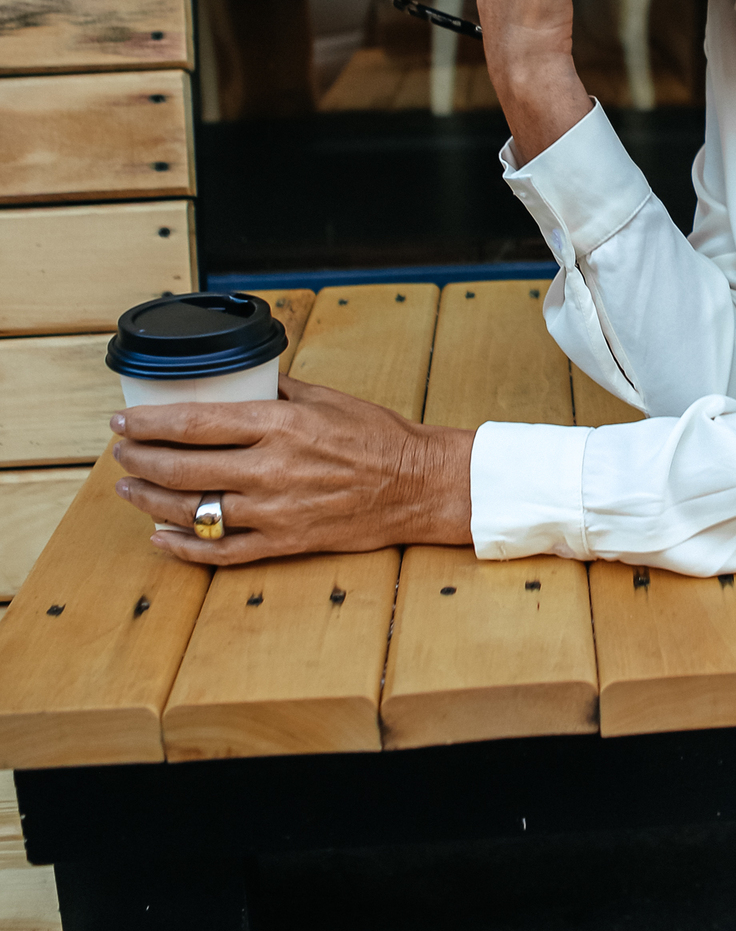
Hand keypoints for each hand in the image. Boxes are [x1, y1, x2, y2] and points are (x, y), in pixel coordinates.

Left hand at [110, 375, 474, 564]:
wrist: (417, 484)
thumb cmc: (378, 437)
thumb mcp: (325, 397)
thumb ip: (276, 389)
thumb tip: (240, 379)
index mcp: (278, 426)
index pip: (193, 424)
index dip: (149, 424)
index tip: (123, 422)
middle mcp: (270, 470)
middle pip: (181, 469)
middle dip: (140, 461)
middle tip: (122, 454)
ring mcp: (275, 511)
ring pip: (193, 511)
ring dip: (151, 501)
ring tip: (131, 490)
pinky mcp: (286, 542)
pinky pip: (223, 551)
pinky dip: (186, 548)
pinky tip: (162, 538)